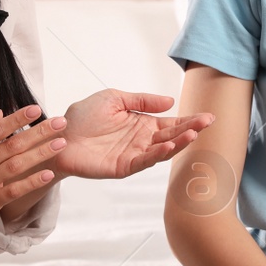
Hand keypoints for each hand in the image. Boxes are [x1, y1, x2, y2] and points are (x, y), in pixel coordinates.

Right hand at [0, 106, 64, 238]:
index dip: (17, 118)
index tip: (36, 109)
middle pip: (11, 144)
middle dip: (38, 132)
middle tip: (60, 123)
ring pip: (16, 165)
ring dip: (40, 153)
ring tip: (60, 144)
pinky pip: (14, 190)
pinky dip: (32, 181)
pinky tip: (49, 174)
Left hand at [56, 90, 213, 179]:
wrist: (58, 135)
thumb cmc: (83, 116)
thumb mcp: (115, 98)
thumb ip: (142, 101)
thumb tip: (170, 101)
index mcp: (142, 124)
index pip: (171, 122)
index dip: (189, 120)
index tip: (207, 116)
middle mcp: (142, 140)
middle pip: (172, 135)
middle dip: (190, 129)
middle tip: (207, 123)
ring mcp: (134, 154)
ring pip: (162, 150)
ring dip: (178, 142)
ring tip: (193, 134)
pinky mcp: (123, 167)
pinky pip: (144, 161)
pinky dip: (157, 154)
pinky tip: (168, 145)